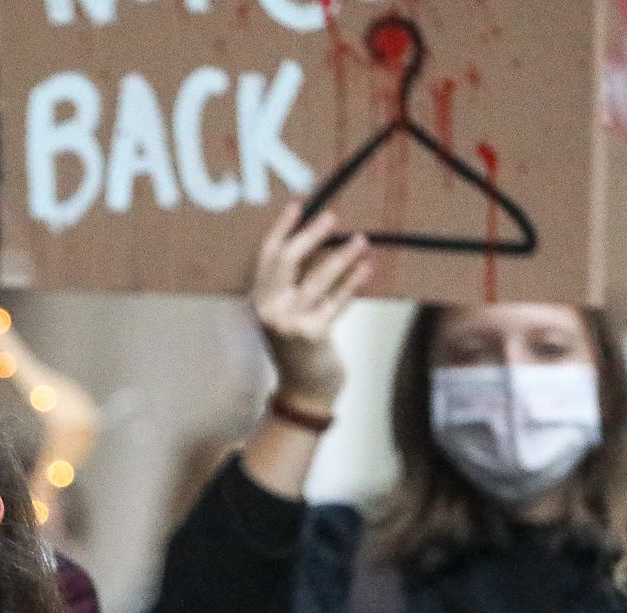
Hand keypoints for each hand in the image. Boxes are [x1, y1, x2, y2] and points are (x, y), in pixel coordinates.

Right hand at [251, 203, 372, 416]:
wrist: (304, 391)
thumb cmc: (299, 349)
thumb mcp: (285, 316)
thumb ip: (291, 288)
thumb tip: (319, 246)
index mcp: (259, 301)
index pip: (266, 257)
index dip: (282, 229)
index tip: (299, 206)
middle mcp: (269, 310)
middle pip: (287, 262)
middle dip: (311, 235)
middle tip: (332, 217)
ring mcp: (289, 323)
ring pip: (317, 280)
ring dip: (341, 257)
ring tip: (361, 240)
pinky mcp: (313, 335)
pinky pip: (336, 302)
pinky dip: (353, 284)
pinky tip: (366, 269)